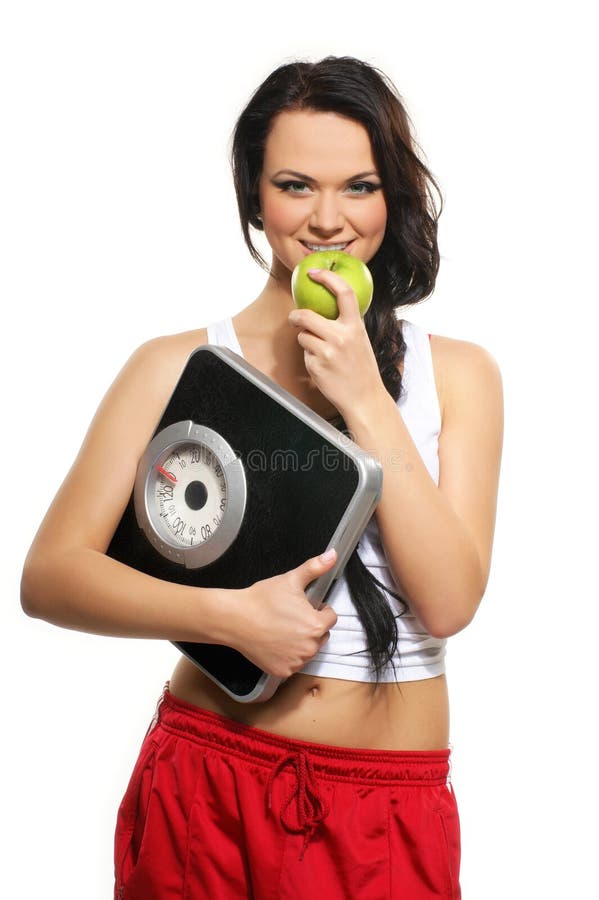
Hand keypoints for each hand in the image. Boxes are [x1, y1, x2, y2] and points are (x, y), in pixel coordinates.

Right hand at [228, 549, 338, 678]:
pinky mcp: (283, 671)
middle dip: (311, 626)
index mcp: (316, 625)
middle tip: (292, 617)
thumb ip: (315, 567)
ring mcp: (296, 662)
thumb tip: (333, 554)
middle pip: (321, 635)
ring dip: (301, 642)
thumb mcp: (291, 579)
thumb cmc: (262, 599)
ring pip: (308, 650)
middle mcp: (310, 647)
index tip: (306, 606)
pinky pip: (294, 664)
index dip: (320, 610)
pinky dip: (288, 656)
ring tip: (283, 629)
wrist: (235, 618)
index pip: (331, 618)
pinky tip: (276, 642)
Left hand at [288, 269, 384, 417]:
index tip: (313, 272)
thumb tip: (325, 303)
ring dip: (306, 341)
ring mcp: (327, 352)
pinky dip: (310, 357)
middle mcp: (341, 337)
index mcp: (355, 326)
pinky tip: (323, 367)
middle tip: (295, 319)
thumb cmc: (361, 368)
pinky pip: (305, 353)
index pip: (344, 292)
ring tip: (321, 352)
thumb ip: (345, 322)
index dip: (327, 277)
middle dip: (296, 316)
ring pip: (302, 336)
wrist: (364, 398)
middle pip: (306, 315)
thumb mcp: (360, 340)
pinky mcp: (316, 366)